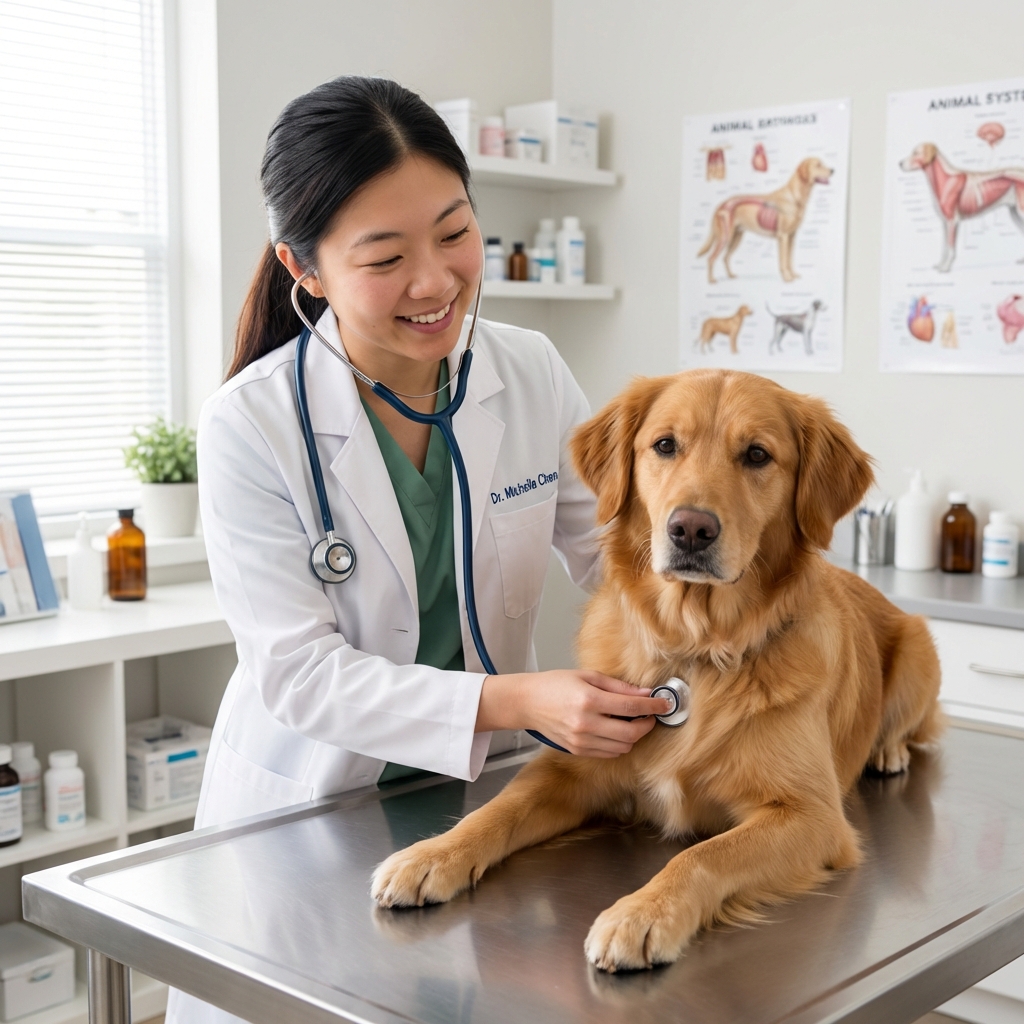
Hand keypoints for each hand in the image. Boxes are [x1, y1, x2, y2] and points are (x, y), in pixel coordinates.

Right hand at [475, 670, 672, 757]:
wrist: (527, 703)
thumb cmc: (555, 684)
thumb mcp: (587, 676)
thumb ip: (618, 687)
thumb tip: (645, 693)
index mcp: (589, 700)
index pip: (631, 708)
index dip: (653, 706)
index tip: (665, 703)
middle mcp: (586, 724)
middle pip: (631, 733)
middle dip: (647, 724)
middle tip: (650, 714)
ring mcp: (581, 741)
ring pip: (623, 746)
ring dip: (634, 735)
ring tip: (632, 721)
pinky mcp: (578, 751)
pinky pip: (609, 753)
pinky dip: (619, 744)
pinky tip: (616, 730)